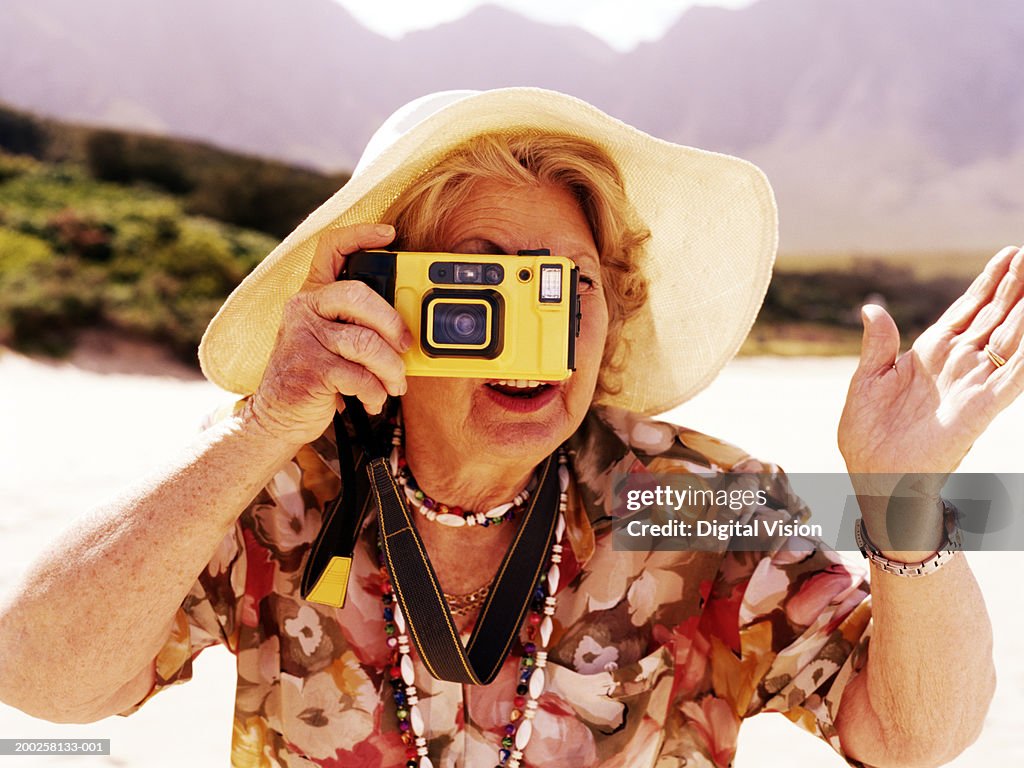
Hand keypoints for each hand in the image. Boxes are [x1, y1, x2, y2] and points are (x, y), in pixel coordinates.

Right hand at [246, 223, 411, 445]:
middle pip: (359, 294)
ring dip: (391, 369)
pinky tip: (373, 400)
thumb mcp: (332, 341)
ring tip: (395, 384)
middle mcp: (304, 308)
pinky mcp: (309, 369)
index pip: (331, 248)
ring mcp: (303, 338)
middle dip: (393, 322)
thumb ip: (359, 325)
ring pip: (366, 343)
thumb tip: (410, 328)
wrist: (277, 416)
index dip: (360, 234)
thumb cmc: (315, 376)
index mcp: (313, 295)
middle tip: (406, 346)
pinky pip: (359, 376)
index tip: (389, 234)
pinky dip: (375, 392)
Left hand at [839, 245, 1023, 477]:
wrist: (873, 475)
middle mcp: (957, 363)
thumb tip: (873, 307)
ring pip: (1011, 337)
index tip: (1010, 254)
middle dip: (1017, 285)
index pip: (968, 309)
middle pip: (996, 315)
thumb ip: (877, 344)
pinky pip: (1014, 377)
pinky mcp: (982, 408)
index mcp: (930, 353)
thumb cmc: (866, 433)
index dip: (989, 282)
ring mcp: (973, 383)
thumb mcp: (866, 380)